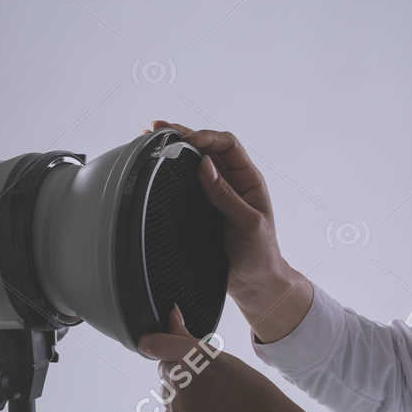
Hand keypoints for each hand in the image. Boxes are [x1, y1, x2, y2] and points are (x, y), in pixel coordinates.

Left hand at [137, 305, 324, 411]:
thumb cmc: (250, 389)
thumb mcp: (222, 357)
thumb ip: (186, 338)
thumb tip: (171, 315)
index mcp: (194, 354)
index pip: (153, 344)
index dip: (153, 343)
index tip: (152, 344)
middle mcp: (180, 378)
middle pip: (163, 368)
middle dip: (178, 371)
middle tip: (207, 382)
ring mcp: (176, 405)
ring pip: (166, 392)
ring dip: (181, 394)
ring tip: (212, 403)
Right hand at [143, 120, 312, 342]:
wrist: (255, 283)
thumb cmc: (259, 254)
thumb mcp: (247, 223)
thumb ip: (226, 195)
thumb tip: (205, 164)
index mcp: (248, 179)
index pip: (228, 145)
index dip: (207, 137)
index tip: (186, 140)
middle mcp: (232, 182)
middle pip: (208, 148)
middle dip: (184, 135)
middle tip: (158, 128)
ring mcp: (217, 194)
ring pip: (195, 162)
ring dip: (175, 149)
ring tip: (152, 137)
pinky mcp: (203, 207)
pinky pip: (188, 183)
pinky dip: (172, 170)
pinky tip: (157, 164)